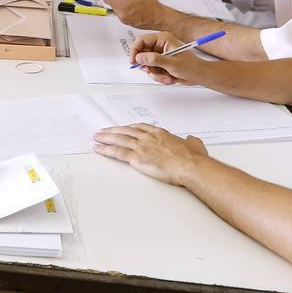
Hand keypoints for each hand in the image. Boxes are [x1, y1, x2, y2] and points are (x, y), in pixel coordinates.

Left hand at [92, 124, 207, 186]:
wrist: (189, 165)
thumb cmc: (192, 157)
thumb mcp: (195, 145)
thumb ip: (192, 141)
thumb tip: (192, 140)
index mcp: (160, 133)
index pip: (140, 127)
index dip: (129, 127)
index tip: (122, 128)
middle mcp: (148, 137)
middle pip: (126, 131)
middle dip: (113, 131)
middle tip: (103, 131)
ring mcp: (141, 146)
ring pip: (119, 139)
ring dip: (106, 138)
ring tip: (96, 137)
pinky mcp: (137, 157)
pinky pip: (117, 152)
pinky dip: (106, 150)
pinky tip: (99, 149)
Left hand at [96, 0, 167, 29]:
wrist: (160, 18)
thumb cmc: (152, 6)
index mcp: (123, 6)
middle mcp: (122, 15)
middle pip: (110, 3)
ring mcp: (124, 20)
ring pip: (116, 9)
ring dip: (119, 3)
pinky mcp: (127, 23)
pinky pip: (121, 14)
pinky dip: (123, 8)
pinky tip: (132, 5)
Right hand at [126, 30, 209, 85]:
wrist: (200, 75)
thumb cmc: (191, 67)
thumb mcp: (171, 63)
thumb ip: (154, 60)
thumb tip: (139, 58)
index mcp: (163, 39)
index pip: (141, 40)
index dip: (135, 51)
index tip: (134, 61)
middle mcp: (160, 45)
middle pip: (142, 54)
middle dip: (148, 66)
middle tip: (152, 71)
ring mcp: (161, 55)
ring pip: (147, 65)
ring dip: (155, 74)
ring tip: (166, 76)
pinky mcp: (162, 63)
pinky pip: (153, 71)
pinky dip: (159, 76)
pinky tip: (169, 78)